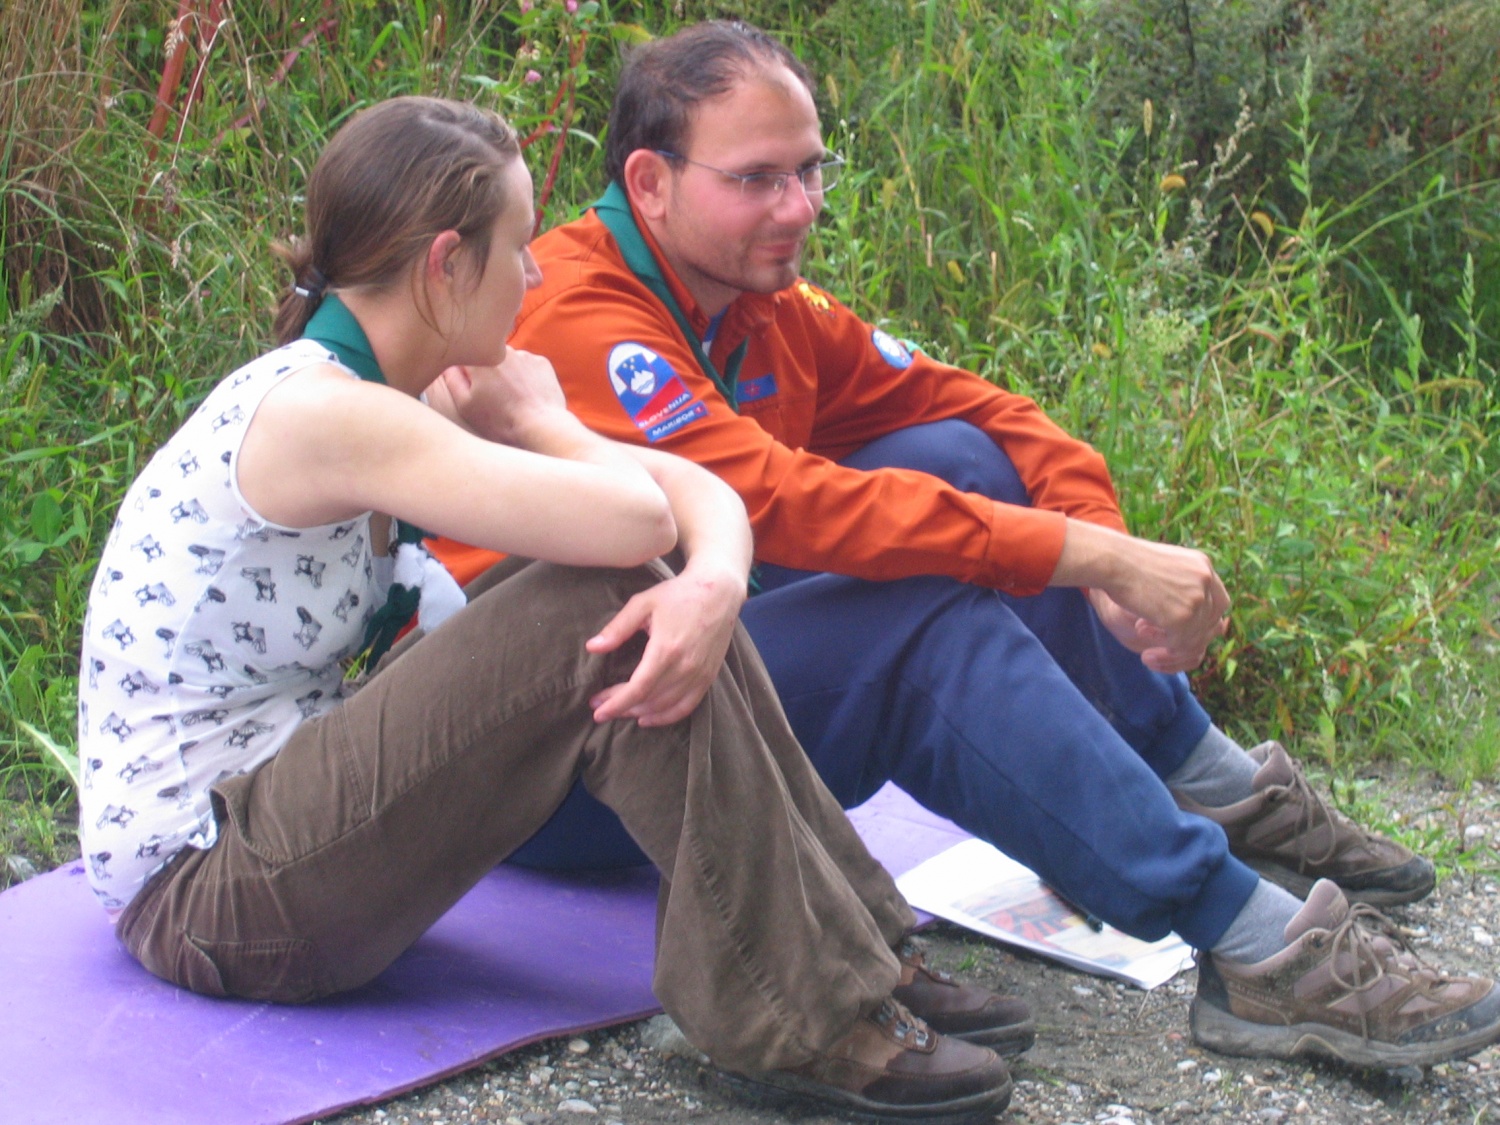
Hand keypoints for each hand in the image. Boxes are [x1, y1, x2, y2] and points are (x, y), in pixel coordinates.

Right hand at [436, 348, 569, 447]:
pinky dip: (527, 377)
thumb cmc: (501, 421)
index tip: (473, 389)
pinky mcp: (542, 363)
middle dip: (488, 373)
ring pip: (510, 361)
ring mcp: (524, 355)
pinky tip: (527, 396)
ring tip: (512, 399)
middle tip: (494, 398)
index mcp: (480, 360)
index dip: (466, 373)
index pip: (465, 356)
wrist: (540, 426)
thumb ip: (452, 381)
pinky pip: (529, 366)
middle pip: (489, 358)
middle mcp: (501, 351)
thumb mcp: (466, 406)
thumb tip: (447, 365)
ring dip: (508, 374)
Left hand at [585, 562, 746, 726]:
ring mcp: (699, 674)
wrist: (719, 591)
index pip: (637, 689)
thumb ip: (618, 628)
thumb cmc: (678, 594)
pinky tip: (648, 718)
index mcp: (666, 649)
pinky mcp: (709, 677)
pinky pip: (687, 707)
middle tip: (600, 707)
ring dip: (640, 713)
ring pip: (666, 707)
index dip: (615, 703)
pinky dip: (666, 717)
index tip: (597, 709)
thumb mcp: (643, 604)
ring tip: (621, 710)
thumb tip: (592, 647)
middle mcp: (685, 667)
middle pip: (649, 700)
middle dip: (622, 708)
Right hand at [1083, 537, 1229, 673]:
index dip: (1203, 619)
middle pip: (1211, 622)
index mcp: (1203, 565)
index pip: (1218, 601)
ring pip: (1195, 636)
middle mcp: (1206, 581)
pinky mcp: (1182, 618)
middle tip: (1163, 641)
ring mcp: (1197, 599)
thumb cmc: (1125, 561)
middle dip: (1188, 636)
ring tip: (1140, 633)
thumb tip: (1191, 609)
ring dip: (1170, 642)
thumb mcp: (1162, 566)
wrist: (1110, 560)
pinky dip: (1161, 645)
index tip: (1180, 628)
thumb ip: (1180, 583)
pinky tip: (1139, 631)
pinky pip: (1179, 644)